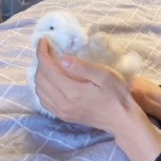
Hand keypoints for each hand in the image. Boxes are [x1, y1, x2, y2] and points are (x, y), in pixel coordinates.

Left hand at [35, 38, 160, 160]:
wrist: (121, 119)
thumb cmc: (116, 95)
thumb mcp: (104, 76)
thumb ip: (83, 67)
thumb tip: (62, 59)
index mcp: (72, 91)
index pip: (47, 69)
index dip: (42, 53)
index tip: (43, 41)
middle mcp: (62, 103)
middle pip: (40, 80)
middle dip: (40, 62)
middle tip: (48, 51)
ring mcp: (62, 112)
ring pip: (39, 91)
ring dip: (40, 75)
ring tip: (48, 63)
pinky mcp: (64, 116)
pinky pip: (44, 101)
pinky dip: (42, 88)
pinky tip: (50, 81)